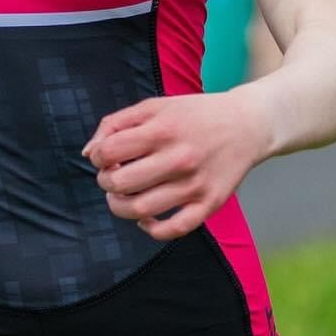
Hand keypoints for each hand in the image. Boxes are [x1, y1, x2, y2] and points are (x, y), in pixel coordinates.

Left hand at [82, 90, 272, 241]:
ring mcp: (195, 184)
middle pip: (121, 184)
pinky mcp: (210, 204)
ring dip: (120, 207)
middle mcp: (179, 158)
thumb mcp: (155, 106)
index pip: (110, 151)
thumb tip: (88, 154)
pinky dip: (151, 229)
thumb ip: (116, 123)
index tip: (105, 156)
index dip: (98, 156)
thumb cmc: (194, 114)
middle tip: (110, 177)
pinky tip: (145, 217)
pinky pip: (174, 230)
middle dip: (106, 182)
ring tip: (121, 197)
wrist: (247, 125)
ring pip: (142, 210)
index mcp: (163, 129)